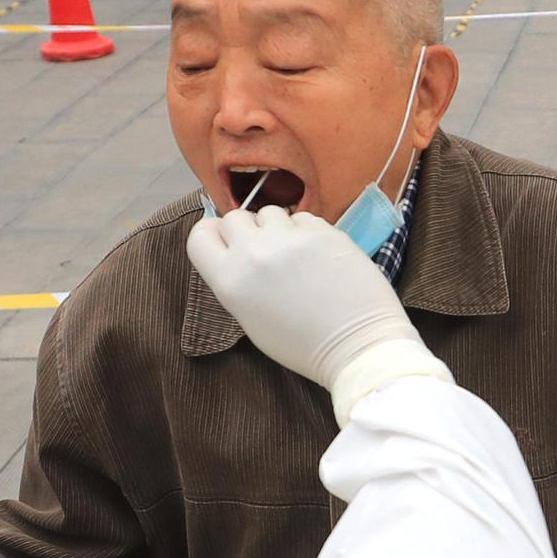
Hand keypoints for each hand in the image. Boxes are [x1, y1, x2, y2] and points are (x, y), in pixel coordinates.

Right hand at [184, 205, 425, 397]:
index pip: (199, 235)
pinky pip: (302, 217)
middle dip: (248, 231)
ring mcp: (289, 238)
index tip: (227, 242)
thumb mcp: (252, 318)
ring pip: (270, 212)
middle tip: (266, 253)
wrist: (357, 346)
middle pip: (234, 218)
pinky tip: (319, 255)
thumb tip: (237, 250)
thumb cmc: (303, 344)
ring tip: (296, 254)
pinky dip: (307, 231)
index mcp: (229, 281)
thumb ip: (237, 279)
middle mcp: (253, 253)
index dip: (213, 235)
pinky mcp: (322, 230)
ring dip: (278, 228)